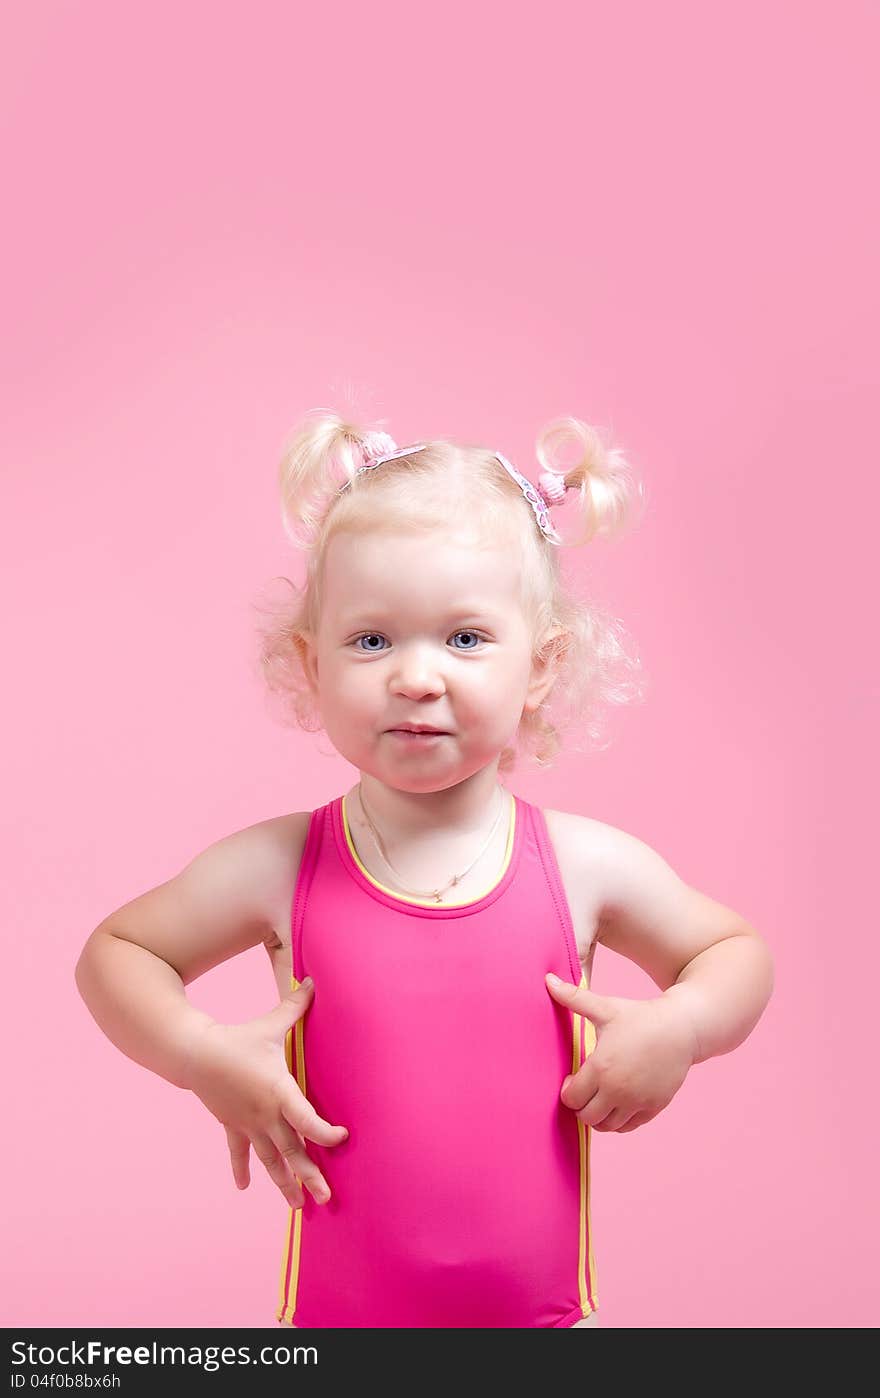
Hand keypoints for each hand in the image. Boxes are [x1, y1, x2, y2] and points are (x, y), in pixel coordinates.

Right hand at [185, 978, 348, 1207]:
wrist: (194, 1052)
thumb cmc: (237, 1039)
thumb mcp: (270, 1024)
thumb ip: (295, 1006)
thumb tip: (314, 981)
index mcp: (278, 1091)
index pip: (306, 1121)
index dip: (325, 1133)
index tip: (341, 1138)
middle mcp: (264, 1114)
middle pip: (290, 1151)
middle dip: (309, 1176)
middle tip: (326, 1198)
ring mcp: (247, 1123)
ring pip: (269, 1159)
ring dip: (283, 1183)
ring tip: (299, 1208)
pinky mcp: (232, 1125)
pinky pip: (239, 1152)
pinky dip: (241, 1168)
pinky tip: (244, 1188)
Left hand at [545, 973, 697, 1132]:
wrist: (681, 1028)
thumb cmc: (640, 1016)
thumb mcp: (605, 1007)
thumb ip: (573, 998)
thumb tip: (547, 979)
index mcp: (602, 1068)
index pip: (571, 1099)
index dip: (568, 1090)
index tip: (573, 1078)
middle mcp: (619, 1090)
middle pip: (587, 1117)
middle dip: (581, 1106)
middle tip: (585, 1089)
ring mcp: (638, 1101)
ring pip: (607, 1126)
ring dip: (599, 1115)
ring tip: (601, 1096)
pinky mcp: (654, 1107)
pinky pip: (628, 1126)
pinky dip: (619, 1120)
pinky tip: (618, 1101)